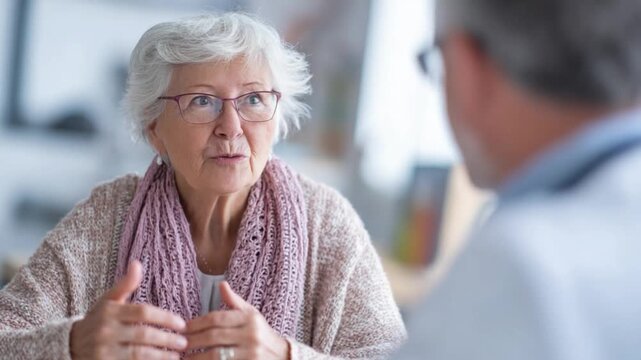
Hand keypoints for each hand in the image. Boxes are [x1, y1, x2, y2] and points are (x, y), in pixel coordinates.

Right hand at [70, 261, 187, 358]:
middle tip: (184, 342)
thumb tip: (137, 263)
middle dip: (166, 339)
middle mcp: (105, 331)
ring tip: (177, 356)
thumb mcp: (108, 301)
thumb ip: (125, 285)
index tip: (182, 324)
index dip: (165, 318)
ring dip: (161, 356)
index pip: (142, 312)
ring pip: (138, 354)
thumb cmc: (97, 321)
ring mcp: (103, 351)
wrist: (69, 346)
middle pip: (143, 335)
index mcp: (109, 312)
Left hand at [184, 281, 289, 359]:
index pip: (217, 318)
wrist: (283, 357)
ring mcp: (252, 354)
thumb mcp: (252, 315)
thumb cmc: (262, 334)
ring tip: (183, 358)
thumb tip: (221, 284)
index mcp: (250, 318)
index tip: (182, 328)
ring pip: (216, 355)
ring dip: (196, 357)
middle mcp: (252, 335)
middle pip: (214, 337)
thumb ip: (235, 302)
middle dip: (192, 341)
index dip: (196, 323)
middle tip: (177, 344)